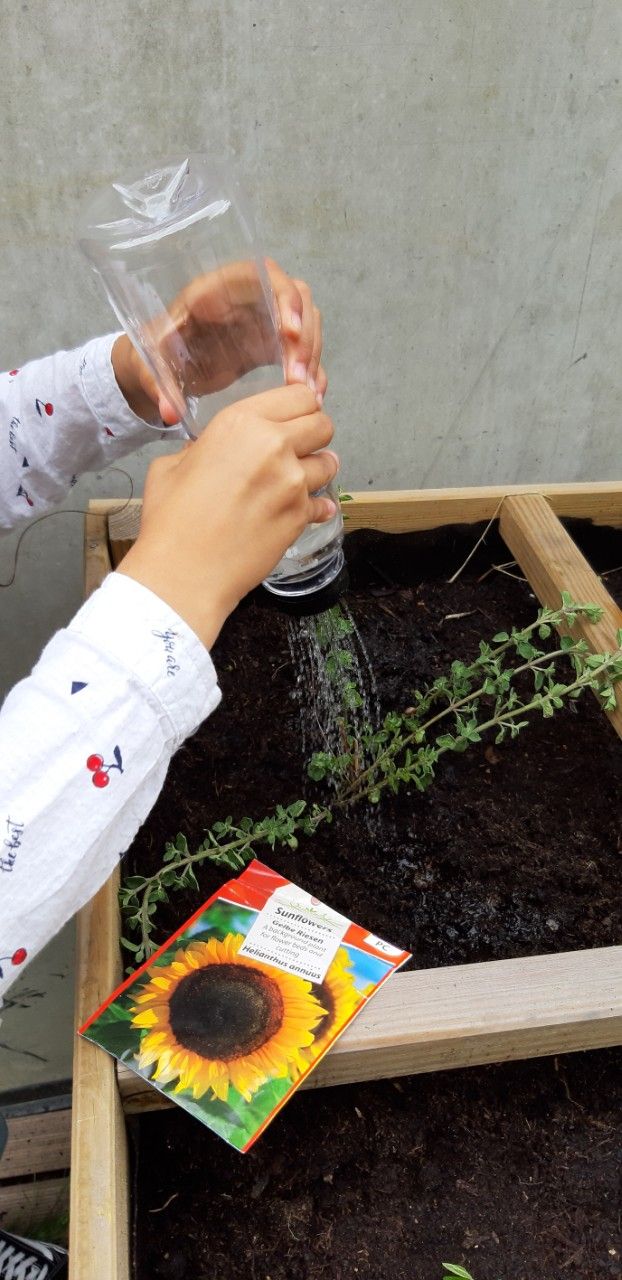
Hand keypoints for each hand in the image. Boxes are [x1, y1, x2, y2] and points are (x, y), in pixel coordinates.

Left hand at [112, 259, 325, 423]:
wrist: (161, 366)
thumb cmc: (154, 355)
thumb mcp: (150, 366)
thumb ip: (158, 385)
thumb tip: (168, 411)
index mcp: (215, 289)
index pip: (262, 274)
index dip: (283, 297)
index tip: (290, 333)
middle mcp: (245, 297)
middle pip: (295, 297)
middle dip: (304, 334)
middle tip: (298, 375)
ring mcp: (262, 319)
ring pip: (306, 321)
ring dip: (312, 354)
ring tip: (306, 391)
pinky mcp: (270, 342)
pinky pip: (302, 347)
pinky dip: (312, 368)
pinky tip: (312, 392)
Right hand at [118, 385, 338, 646]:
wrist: (184, 572)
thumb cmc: (171, 521)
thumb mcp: (172, 465)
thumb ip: (203, 447)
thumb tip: (213, 450)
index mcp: (240, 423)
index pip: (299, 394)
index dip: (301, 405)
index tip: (295, 417)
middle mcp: (273, 446)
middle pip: (322, 423)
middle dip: (315, 433)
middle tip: (300, 447)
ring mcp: (292, 483)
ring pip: (329, 462)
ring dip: (318, 469)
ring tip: (298, 480)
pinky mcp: (300, 516)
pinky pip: (323, 503)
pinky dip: (316, 507)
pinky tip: (298, 511)